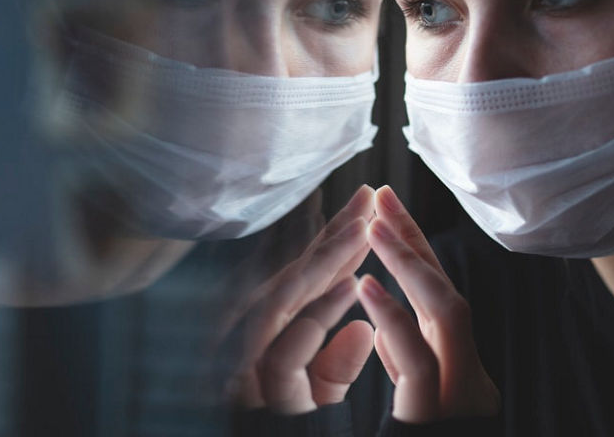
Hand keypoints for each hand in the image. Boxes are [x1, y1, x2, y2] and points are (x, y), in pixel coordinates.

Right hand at [227, 184, 376, 414]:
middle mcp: (255, 339)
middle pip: (296, 278)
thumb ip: (337, 362)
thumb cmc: (293, 432)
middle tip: (367, 199)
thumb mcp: (320, 395)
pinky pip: (283, 353)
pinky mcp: (250, 392)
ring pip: (288, 302)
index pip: (305, 278)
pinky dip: (317, 319)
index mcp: (274, 335)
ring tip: (361, 233)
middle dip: (333, 236)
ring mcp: (246, 363)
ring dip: (325, 263)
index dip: (333, 240)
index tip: (366, 207)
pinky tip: (348, 288)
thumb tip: (363, 326)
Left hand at [356, 186, 499, 423]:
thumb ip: (404, 364)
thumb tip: (381, 332)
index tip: (386, 205)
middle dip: (414, 240)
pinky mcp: (439, 416)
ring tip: (373, 228)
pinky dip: (395, 318)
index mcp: (453, 368)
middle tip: (383, 195)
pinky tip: (366, 286)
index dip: (414, 248)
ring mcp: (459, 394)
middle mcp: (465, 374)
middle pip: (444, 291)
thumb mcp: (414, 402)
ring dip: (408, 265)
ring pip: (444, 314)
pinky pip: (420, 360)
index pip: (434, 296)